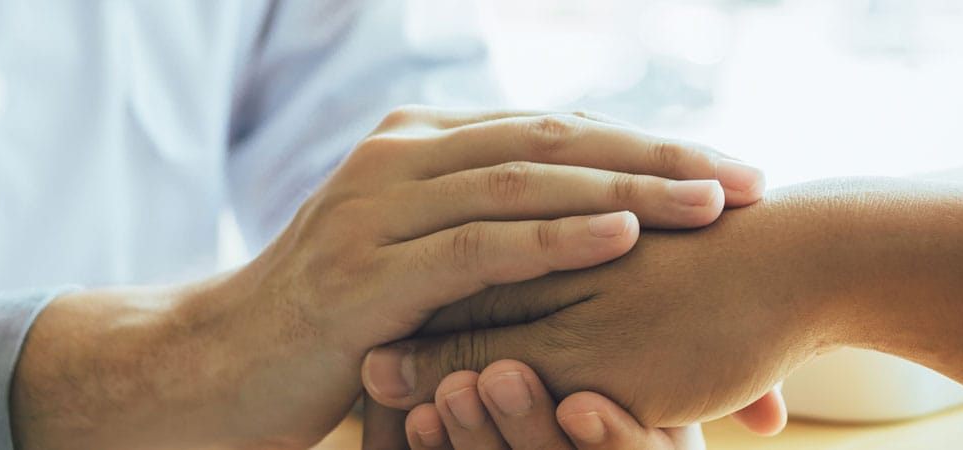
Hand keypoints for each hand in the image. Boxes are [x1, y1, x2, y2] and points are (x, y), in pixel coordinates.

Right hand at [10, 107, 766, 448]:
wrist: (217, 372)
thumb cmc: (324, 333)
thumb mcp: (407, 267)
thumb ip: (475, 237)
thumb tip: (579, 231)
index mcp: (412, 148)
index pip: (548, 131)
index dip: (641, 144)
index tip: (724, 167)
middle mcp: (396, 158)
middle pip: (551, 141)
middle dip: (656, 156)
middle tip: (746, 178)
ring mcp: (377, 208)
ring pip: (526, 181)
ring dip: (628, 188)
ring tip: (711, 201)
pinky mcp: (370, 270)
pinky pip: (483, 243)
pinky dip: (560, 234)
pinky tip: (626, 232)